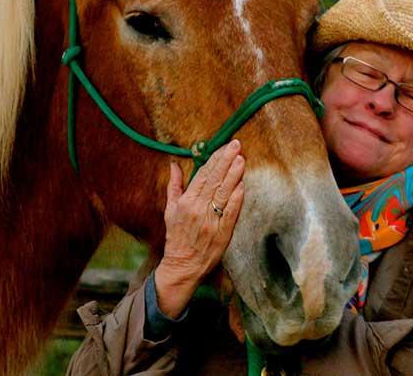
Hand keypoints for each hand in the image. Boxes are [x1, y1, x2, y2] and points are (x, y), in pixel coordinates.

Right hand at [155, 139, 245, 318]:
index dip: (214, 159)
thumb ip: (174, 186)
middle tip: (236, 145)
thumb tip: (174, 165)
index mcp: (185, 202)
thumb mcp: (170, 210)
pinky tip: (242, 184)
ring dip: (234, 175)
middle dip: (226, 161)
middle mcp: (198, 209)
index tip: (224, 146)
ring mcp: (211, 221)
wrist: (183, 266)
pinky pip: (231, 211)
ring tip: (242, 159)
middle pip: (215, 180)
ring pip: (224, 193)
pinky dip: (237, 197)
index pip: (202, 175)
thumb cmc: (176, 237)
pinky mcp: (223, 233)